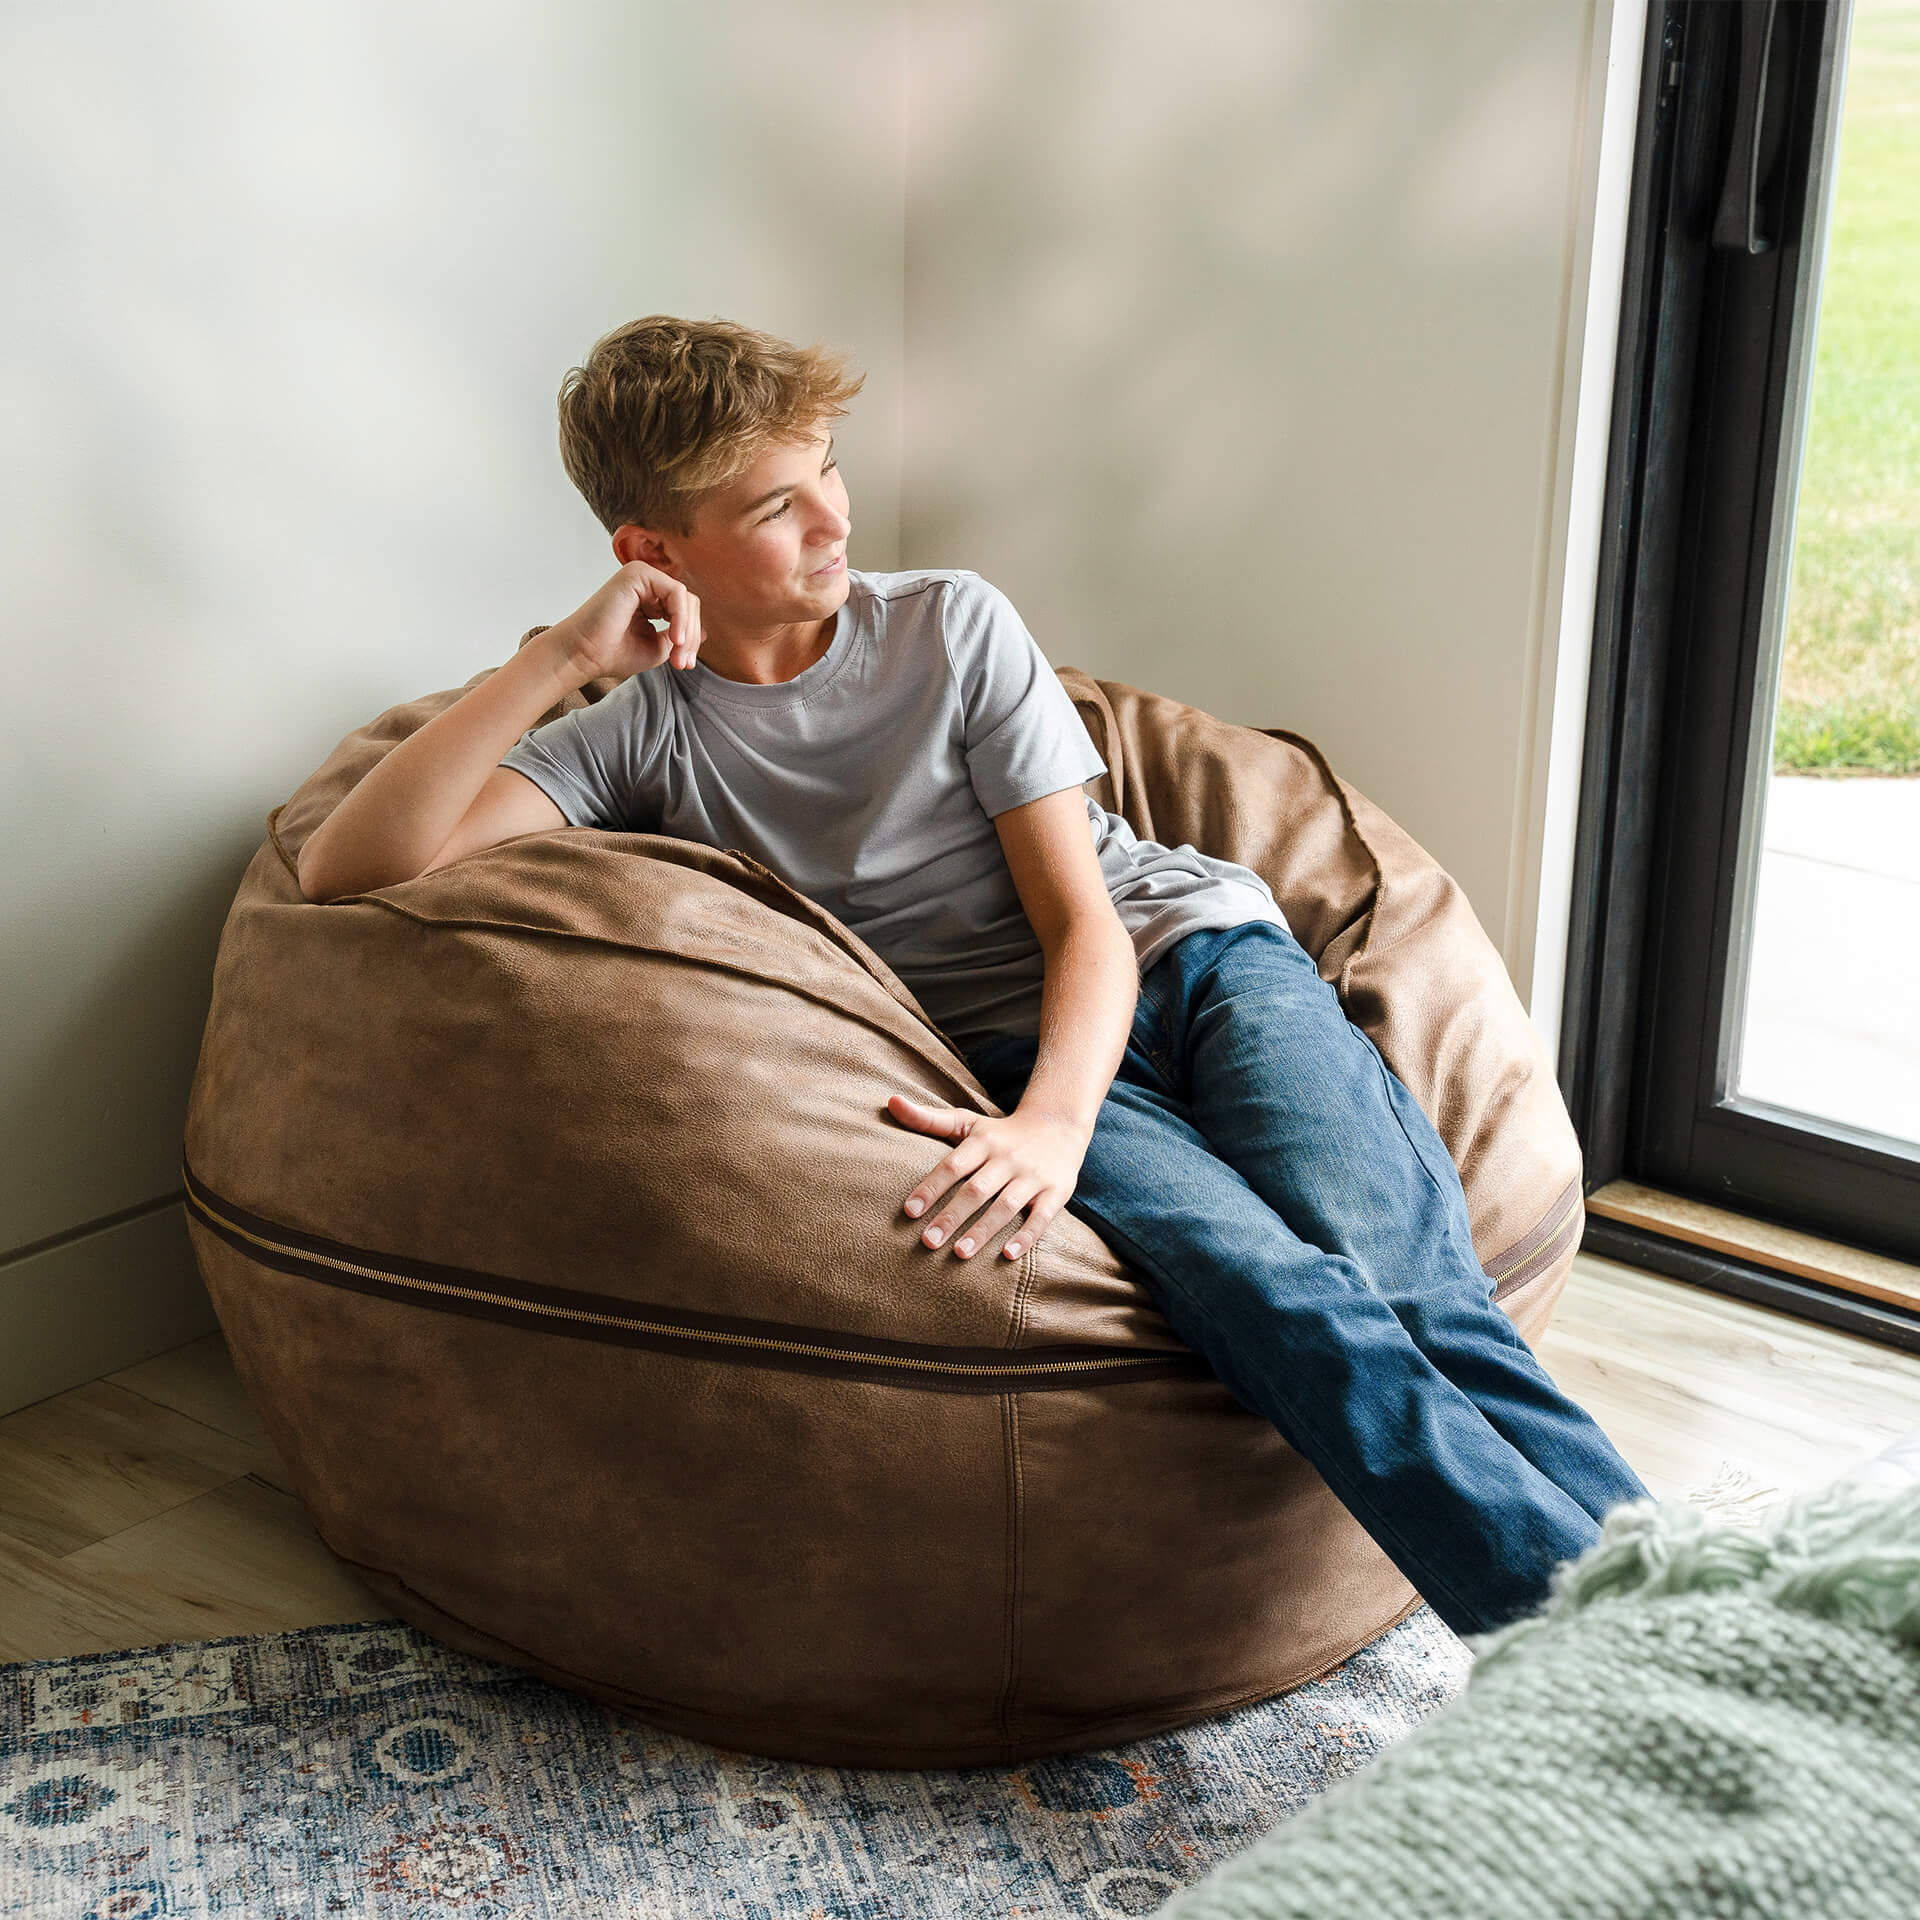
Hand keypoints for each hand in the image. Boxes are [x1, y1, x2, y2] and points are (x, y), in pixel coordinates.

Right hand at [551, 560, 703, 683]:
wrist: (584, 655)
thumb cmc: (613, 653)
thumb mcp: (658, 648)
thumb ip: (680, 637)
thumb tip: (704, 631)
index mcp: (650, 599)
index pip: (685, 612)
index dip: (691, 638)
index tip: (684, 664)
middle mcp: (646, 584)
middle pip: (689, 604)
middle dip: (691, 637)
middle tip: (683, 663)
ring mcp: (641, 575)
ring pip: (686, 599)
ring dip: (687, 630)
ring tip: (677, 654)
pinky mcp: (638, 573)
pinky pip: (676, 592)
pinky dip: (681, 618)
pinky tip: (675, 638)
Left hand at [887, 1093, 1088, 1261]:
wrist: (1058, 1125)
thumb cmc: (1000, 1132)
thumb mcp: (966, 1121)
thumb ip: (927, 1118)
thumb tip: (891, 1101)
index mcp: (983, 1142)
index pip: (952, 1166)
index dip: (931, 1188)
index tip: (910, 1212)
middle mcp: (1007, 1158)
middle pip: (976, 1190)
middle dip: (952, 1216)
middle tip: (928, 1242)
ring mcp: (1033, 1176)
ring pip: (1006, 1206)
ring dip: (983, 1230)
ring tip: (960, 1254)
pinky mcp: (1056, 1191)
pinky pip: (1042, 1217)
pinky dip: (1026, 1236)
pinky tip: (1008, 1255)